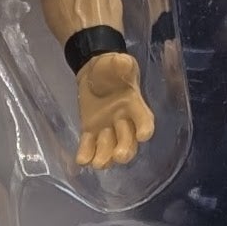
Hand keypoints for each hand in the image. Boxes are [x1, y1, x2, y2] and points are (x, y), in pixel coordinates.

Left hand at [74, 52, 154, 170]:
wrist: (95, 72)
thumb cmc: (111, 67)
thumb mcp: (117, 62)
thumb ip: (120, 64)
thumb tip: (122, 62)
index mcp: (134, 105)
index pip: (144, 119)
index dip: (144, 128)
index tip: (143, 135)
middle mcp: (124, 121)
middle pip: (128, 140)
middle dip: (124, 149)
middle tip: (119, 156)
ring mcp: (107, 129)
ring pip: (109, 147)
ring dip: (105, 156)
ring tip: (98, 163)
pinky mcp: (91, 131)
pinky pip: (89, 145)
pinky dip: (86, 154)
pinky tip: (81, 161)